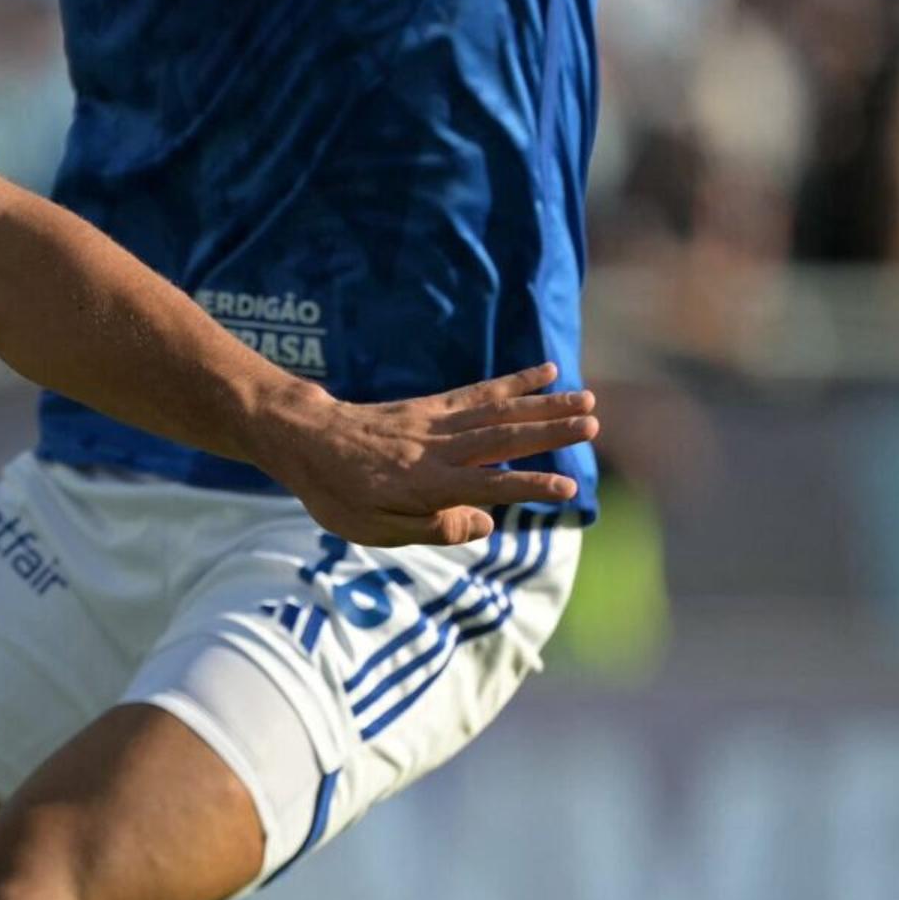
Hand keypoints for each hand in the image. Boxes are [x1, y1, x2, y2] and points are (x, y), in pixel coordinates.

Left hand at [256, 365, 599, 549]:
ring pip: (498, 412)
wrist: (304, 440)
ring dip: (544, 405)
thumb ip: (432, 528)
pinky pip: (479, 392)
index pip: (488, 486)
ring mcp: (436, 423)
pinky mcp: (432, 406)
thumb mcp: (374, 527)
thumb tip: (487, 523)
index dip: (528, 487)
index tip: (567, 487)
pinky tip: (546, 371)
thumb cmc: (339, 494)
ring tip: (588, 399)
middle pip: (502, 438)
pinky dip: (514, 382)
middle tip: (594, 425)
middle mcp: (437, 449)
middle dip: (550, 432)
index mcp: (426, 485)